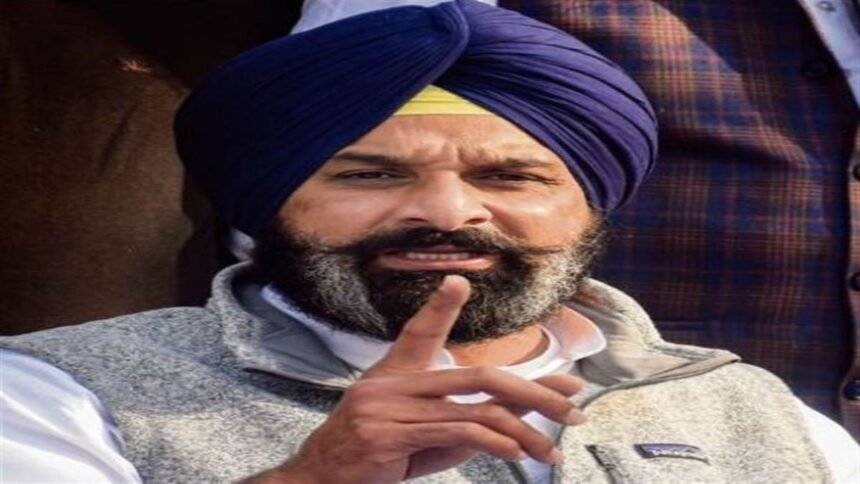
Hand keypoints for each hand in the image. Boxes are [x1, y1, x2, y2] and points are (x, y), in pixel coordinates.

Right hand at [250, 275, 585, 483]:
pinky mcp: (388, 433)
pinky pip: (455, 433)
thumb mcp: (418, 436)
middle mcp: (392, 382)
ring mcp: (388, 406)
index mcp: (395, 374)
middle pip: (478, 376)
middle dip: (534, 391)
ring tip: (552, 452)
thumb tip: (509, 421)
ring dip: (523, 434)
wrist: (316, 479)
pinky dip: (493, 443)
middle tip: (573, 402)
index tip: (457, 283)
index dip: (439, 306)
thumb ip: (457, 423)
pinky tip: (515, 451)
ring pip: (475, 411)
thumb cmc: (370, 458)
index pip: (420, 332)